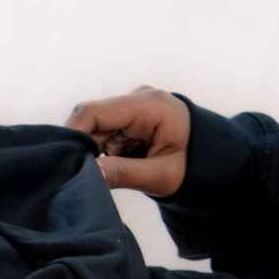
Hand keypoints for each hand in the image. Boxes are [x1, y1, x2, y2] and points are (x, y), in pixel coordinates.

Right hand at [65, 86, 190, 198]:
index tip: (65, 162)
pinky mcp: (129, 120)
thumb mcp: (160, 176)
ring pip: (96, 131)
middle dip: (87, 150)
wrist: (213, 161)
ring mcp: (132, 109)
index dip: (73, 135)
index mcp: (148, 105)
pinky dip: (106, 155)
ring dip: (99, 155)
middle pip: (92, 121)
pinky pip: (105, 136)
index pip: (94, 112)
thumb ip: (123, 173)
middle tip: (89, 178)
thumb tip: (88, 174)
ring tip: (121, 172)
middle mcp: (137, 100)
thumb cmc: (192, 168)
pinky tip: (120, 167)